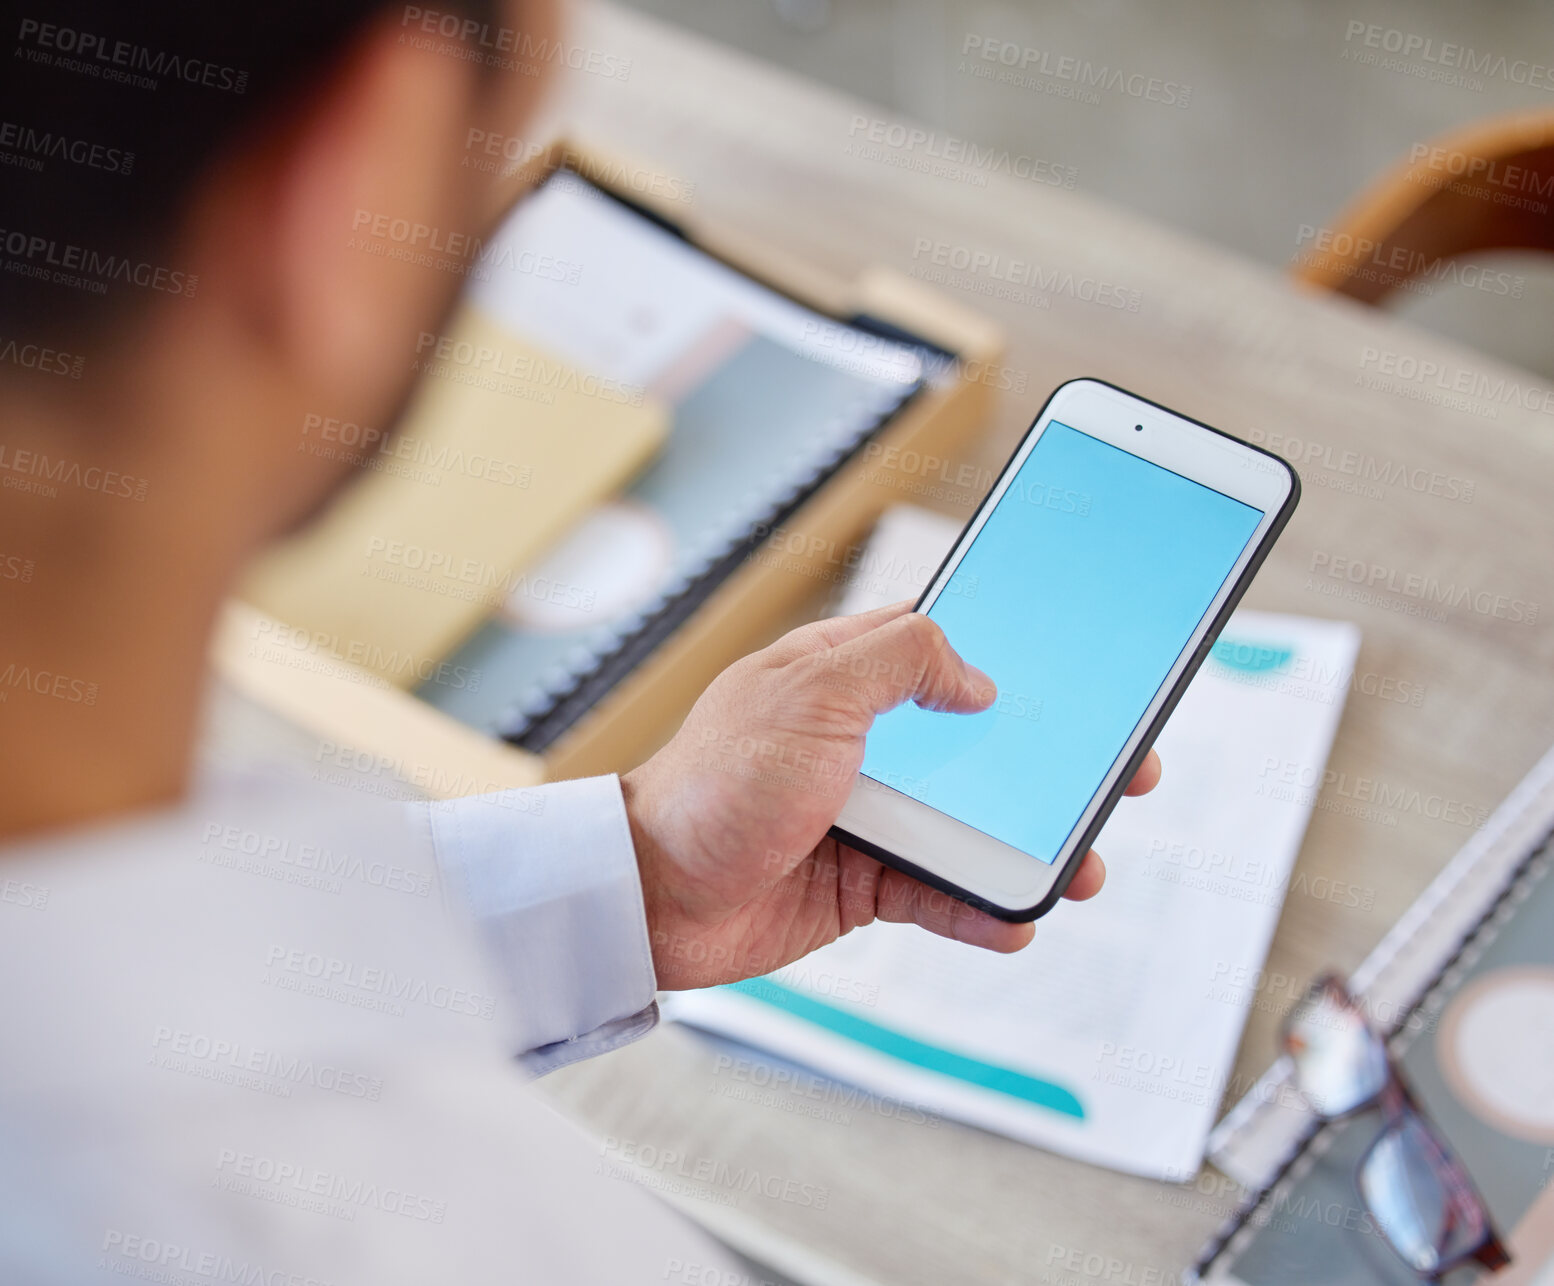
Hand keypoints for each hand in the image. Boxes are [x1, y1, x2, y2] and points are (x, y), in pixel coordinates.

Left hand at [621, 600, 1161, 989]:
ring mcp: (865, 815)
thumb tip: (977, 682)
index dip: (1012, 655)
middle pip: (978, 745)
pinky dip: (977, 910)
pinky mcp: (859, 882)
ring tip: (1082, 870)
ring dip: (1027, 848)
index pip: (944, 648)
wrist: (653, 893)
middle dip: (1048, 763)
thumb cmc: (718, 781)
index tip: (1080, 670)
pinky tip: (1014, 922)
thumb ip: (899, 661)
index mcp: (845, 675)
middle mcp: (863, 741)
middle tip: (1120, 774)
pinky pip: (936, 895)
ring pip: (969, 827)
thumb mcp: (811, 692)